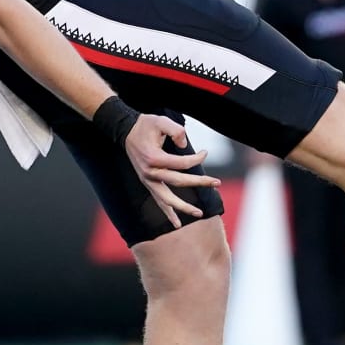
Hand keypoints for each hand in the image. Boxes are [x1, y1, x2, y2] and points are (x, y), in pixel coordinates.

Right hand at [124, 114, 220, 229]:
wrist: (126, 131)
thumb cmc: (146, 125)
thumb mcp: (161, 121)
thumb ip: (176, 131)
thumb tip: (186, 146)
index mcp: (154, 158)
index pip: (182, 163)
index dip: (197, 159)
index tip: (205, 152)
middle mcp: (150, 173)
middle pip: (179, 181)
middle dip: (200, 182)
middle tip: (217, 183)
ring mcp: (147, 181)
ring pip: (167, 199)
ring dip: (184, 207)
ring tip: (200, 213)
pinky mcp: (148, 184)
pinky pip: (159, 202)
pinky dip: (168, 213)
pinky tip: (177, 223)